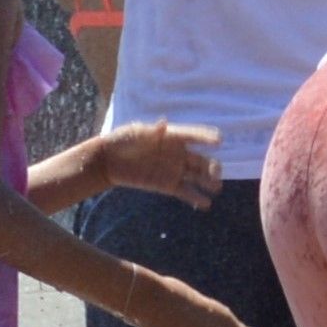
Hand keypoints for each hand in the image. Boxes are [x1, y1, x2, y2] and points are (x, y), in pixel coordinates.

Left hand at [96, 121, 224, 204]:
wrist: (107, 161)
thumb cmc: (121, 141)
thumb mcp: (134, 133)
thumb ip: (151, 132)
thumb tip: (164, 122)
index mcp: (172, 137)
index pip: (193, 136)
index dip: (206, 137)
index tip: (219, 140)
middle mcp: (177, 153)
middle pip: (200, 160)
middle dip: (211, 166)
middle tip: (216, 172)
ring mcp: (174, 170)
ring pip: (197, 176)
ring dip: (208, 181)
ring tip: (216, 187)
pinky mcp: (167, 185)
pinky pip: (185, 192)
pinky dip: (195, 198)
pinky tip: (206, 204)